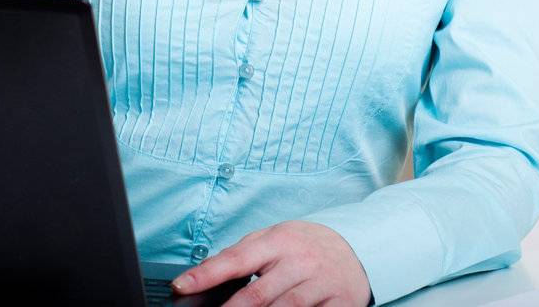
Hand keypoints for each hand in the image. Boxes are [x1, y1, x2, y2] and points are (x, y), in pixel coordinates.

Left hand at [170, 219, 372, 306]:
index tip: (182, 286)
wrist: (357, 249)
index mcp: (279, 240)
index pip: (236, 258)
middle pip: (258, 294)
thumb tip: (204, 275)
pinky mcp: (339, 303)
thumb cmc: (305, 245)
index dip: (206, 274)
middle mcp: (299, 261)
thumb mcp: (275, 238)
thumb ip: (243, 254)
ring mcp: (320, 283)